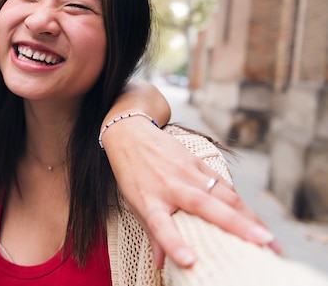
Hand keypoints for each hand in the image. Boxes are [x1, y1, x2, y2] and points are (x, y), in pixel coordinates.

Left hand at [101, 118, 281, 268]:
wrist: (130, 135)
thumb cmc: (132, 176)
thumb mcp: (134, 204)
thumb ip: (152, 233)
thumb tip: (161, 264)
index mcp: (149, 201)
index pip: (160, 226)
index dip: (174, 244)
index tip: (190, 261)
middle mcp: (170, 186)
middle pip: (204, 206)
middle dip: (236, 226)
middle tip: (264, 244)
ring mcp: (186, 172)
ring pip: (223, 194)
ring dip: (249, 216)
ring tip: (269, 240)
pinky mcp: (198, 162)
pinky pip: (223, 184)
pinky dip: (241, 203)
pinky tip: (256, 220)